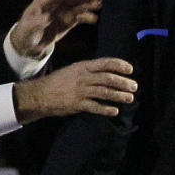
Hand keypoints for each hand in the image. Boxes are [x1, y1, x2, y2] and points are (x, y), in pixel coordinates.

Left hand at [10, 0, 100, 57]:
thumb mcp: (29, 28)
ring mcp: (63, 10)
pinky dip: (87, 17)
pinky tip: (95, 19)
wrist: (30, 43)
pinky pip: (80, 16)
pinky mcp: (69, 19)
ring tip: (100, 4)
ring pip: (78, 5)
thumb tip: (47, 17)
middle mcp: (55, 2)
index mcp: (44, 0)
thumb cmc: (26, 32)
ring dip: (89, 4)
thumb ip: (38, 22)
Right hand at [12, 57, 134, 123]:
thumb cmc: (58, 82)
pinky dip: (106, 109)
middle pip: (108, 78)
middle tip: (134, 86)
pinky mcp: (77, 104)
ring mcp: (80, 91)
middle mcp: (83, 77)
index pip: (105, 63)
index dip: (119, 65)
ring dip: (119, 95)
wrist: (40, 94)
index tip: (130, 69)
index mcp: (82, 66)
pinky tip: (115, 111)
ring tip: (130, 98)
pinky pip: (95, 107)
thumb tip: (105, 72)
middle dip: (123, 82)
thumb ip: (88, 71)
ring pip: (104, 92)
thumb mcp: (72, 70)